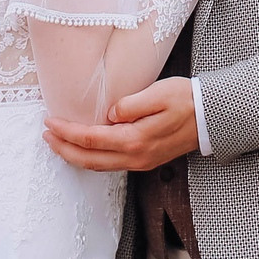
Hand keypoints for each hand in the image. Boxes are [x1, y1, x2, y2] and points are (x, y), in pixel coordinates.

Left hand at [45, 77, 200, 173]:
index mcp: (136, 139)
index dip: (67, 132)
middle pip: (90, 159)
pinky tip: (85, 148)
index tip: (50, 121)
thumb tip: (110, 113)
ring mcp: (140, 161)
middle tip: (46, 135)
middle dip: (64, 148)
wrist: (211, 116)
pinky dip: (91, 157)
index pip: (91, 138)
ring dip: (75, 155)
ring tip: (58, 142)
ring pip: (99, 165)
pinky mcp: (144, 160)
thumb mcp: (159, 93)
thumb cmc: (186, 99)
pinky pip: (110, 164)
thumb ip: (131, 104)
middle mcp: (135, 156)